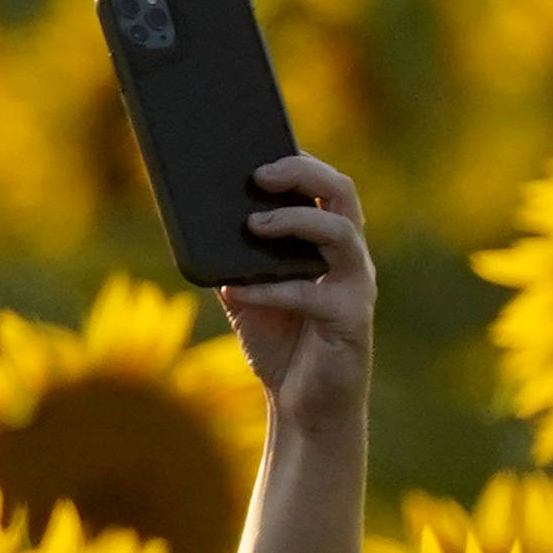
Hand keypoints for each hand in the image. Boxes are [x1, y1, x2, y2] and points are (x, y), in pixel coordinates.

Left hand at [217, 152, 373, 433]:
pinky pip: (311, 295)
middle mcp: (350, 257)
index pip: (325, 185)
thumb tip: (197, 223)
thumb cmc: (279, 343)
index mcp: (329, 242)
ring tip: (251, 224)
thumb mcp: (246, 294)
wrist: (303, 406)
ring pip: (339, 233)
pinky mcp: (350, 322)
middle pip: (342, 192)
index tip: (260, 147)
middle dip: (302, 174)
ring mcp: (355, 287)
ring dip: (293, 222)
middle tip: (258, 174)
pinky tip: (234, 290)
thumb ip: (231, 260)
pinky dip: (269, 290)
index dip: (299, 160)